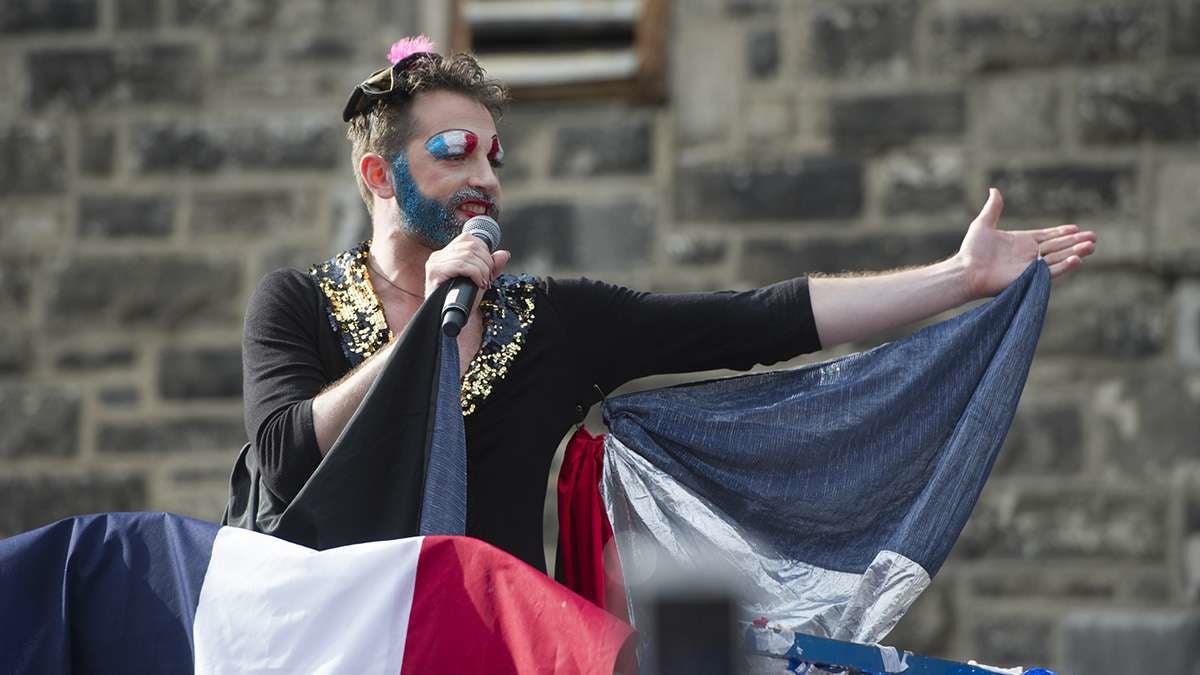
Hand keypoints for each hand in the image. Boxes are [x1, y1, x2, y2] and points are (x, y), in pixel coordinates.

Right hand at [424, 230, 510, 297]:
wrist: (453, 319)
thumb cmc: (463, 301)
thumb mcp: (481, 280)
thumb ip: (492, 267)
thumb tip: (504, 254)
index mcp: (446, 254)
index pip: (467, 238)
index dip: (484, 250)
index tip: (488, 267)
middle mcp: (438, 256)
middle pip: (470, 246)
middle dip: (486, 261)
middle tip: (488, 277)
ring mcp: (435, 264)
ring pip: (467, 255)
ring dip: (482, 269)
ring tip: (483, 282)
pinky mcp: (434, 273)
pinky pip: (461, 265)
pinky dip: (475, 273)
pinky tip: (478, 283)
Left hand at [958, 188, 1097, 298]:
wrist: (966, 270)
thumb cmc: (972, 250)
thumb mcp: (983, 224)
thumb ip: (993, 208)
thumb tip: (994, 189)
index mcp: (1021, 241)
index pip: (1047, 236)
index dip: (1061, 232)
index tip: (1076, 228)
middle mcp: (1028, 255)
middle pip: (1058, 246)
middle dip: (1076, 241)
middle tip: (1094, 237)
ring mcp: (1030, 267)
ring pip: (1059, 258)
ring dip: (1075, 251)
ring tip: (1091, 246)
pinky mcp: (1030, 278)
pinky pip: (1051, 272)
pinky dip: (1065, 266)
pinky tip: (1077, 259)